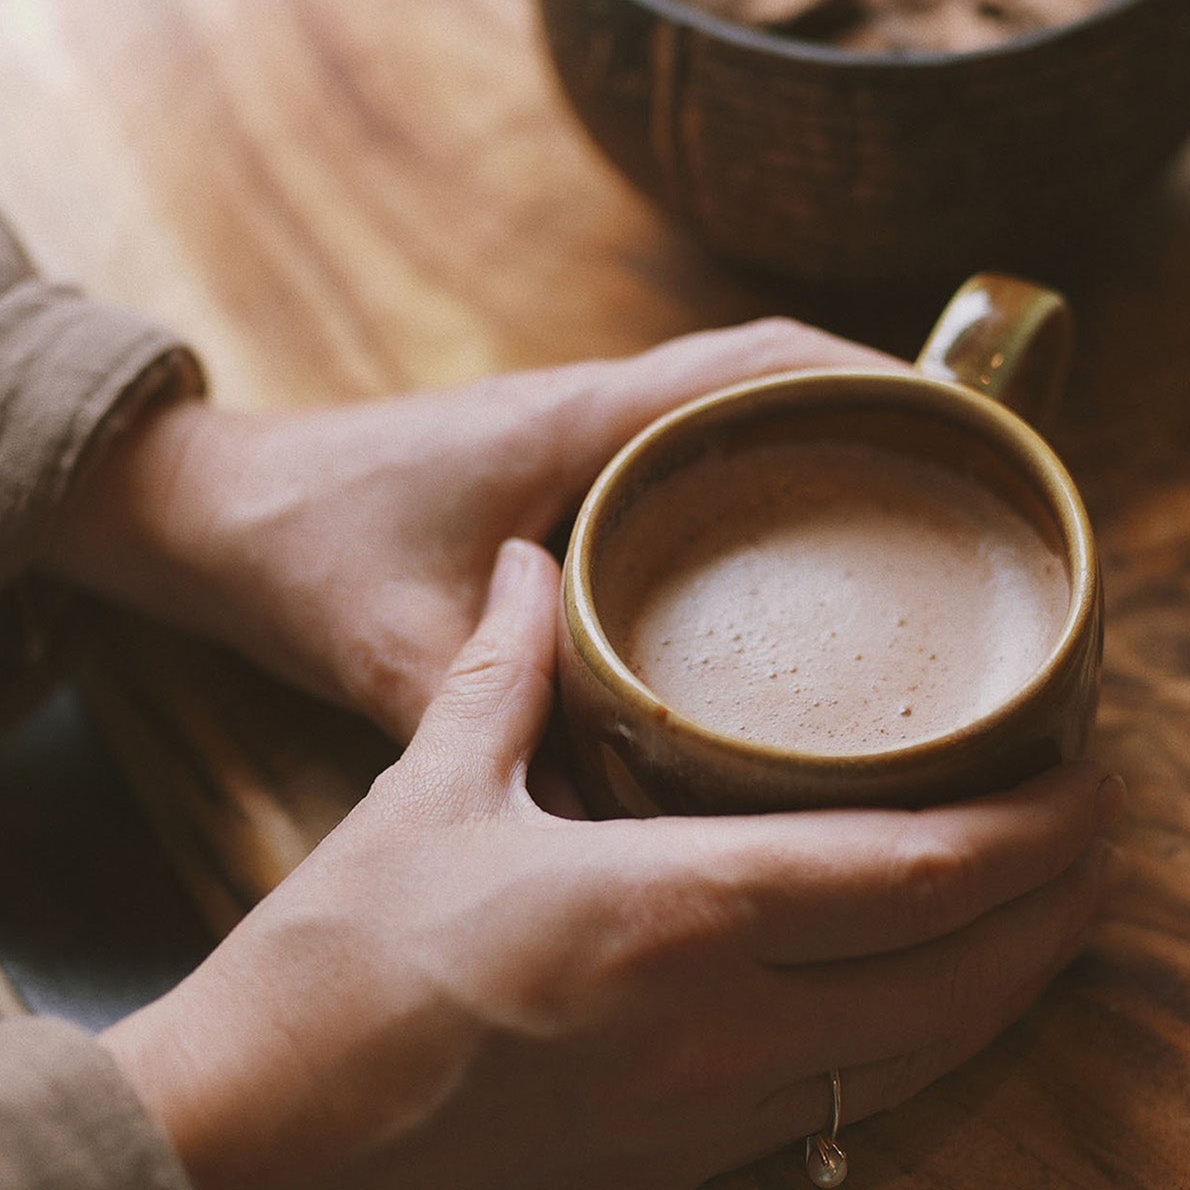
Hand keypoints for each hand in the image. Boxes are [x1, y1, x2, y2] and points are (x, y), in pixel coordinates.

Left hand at [41, 319, 897, 736]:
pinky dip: (764, 484)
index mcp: (582, 425)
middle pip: (781, 377)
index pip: (760, 363)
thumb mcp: (395, 656)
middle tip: (980, 495)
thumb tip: (612, 826)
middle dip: (889, 416)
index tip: (971, 428)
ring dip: (832, 444)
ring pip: (742, 414)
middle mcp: (597, 413)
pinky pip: (696, 457)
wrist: (209, 512)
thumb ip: (495, 728)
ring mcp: (584, 439)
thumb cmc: (297, 554)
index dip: (879, 380)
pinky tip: (798, 574)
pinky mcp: (566, 477)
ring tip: (925, 528)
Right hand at [102, 540, 1125, 1189]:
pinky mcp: (678, 1171)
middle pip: (959, 977)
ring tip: (1055, 914)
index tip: (1090, 783)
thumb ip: (502, 670)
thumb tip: (521, 568)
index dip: (1029, 836)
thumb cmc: (327, 976)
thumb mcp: (427, 796)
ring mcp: (710, 1117)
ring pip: (921, 1056)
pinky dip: (922, 1044)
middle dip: (1057, 910)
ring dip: (1009, 984)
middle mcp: (722, 1028)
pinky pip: (847, 1104)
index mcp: (674, 913)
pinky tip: (928, 998)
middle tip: (1106, 838)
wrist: (241, 1164)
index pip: (916, 875)